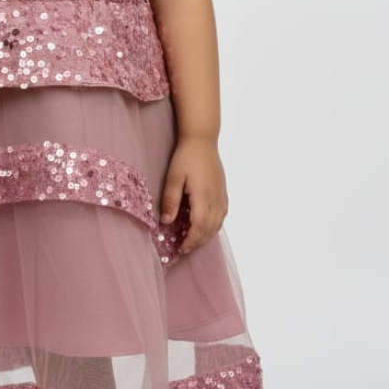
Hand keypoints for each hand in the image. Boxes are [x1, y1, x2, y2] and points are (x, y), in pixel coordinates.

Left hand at [159, 136, 227, 254]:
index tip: (182, 249)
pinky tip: (207, 226)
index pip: (199, 227)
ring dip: (207, 235)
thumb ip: (170, 200)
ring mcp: (221, 195)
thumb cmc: (186, 157)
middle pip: (210, 228)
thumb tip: (166, 222)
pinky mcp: (223, 191)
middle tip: (185, 249)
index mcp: (203, 197)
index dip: (191, 241)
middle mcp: (216, 199)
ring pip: (218, 223)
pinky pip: (222, 215)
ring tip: (194, 241)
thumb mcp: (173, 178)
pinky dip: (214, 225)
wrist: (202, 140)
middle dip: (198, 241)